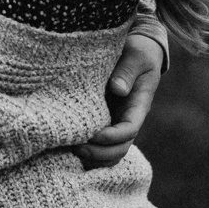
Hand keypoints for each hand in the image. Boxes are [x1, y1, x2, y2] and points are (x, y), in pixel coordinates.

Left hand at [74, 33, 164, 170]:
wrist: (138, 50)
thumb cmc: (138, 51)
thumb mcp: (136, 55)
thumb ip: (127, 71)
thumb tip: (117, 89)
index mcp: (139, 106)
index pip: (129, 130)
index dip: (111, 137)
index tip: (93, 134)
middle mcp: (128, 118)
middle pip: (120, 148)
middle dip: (100, 153)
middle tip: (76, 148)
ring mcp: (116, 121)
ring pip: (111, 152)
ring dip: (94, 157)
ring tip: (71, 150)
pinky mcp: (104, 120)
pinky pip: (100, 144)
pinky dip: (89, 152)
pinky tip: (69, 147)